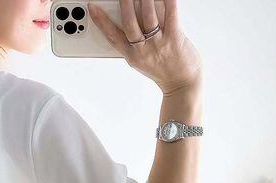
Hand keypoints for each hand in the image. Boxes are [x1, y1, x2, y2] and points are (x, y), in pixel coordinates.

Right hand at [87, 0, 202, 95]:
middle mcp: (143, 50)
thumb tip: (131, 17)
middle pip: (129, 24)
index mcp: (132, 56)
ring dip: (144, 0)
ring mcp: (159, 44)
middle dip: (124, 5)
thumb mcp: (141, 61)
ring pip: (148, 17)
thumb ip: (134, 42)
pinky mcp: (175, 38)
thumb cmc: (163, 70)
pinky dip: (167, 1)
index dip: (101, 22)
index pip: (113, 36)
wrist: (182, 82)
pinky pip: (171, 15)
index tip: (94, 8)